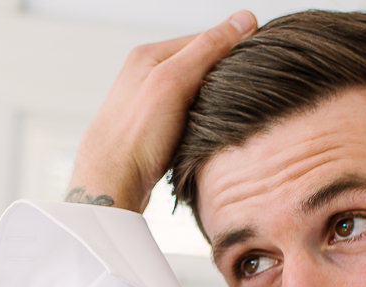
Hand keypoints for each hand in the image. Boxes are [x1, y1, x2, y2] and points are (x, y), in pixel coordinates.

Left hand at [66, 10, 255, 211]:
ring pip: (195, 94)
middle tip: (244, 97)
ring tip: (227, 117)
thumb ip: (208, 48)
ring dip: (213, 104)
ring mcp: (148, 105)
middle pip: (200, 67)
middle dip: (222, 80)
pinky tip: (207, 134)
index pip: (204, 39)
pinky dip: (202, 123)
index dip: (232, 50)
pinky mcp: (152, 131)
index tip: (255, 65)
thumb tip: (244, 19)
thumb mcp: (174, 81)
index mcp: (148, 55)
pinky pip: (187, 118)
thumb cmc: (135, 136)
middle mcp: (145, 76)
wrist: (110, 187)